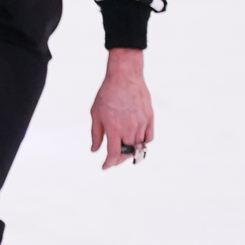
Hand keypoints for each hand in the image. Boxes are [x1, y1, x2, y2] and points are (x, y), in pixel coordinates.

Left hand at [90, 48, 153, 168]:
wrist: (125, 78)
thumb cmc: (107, 95)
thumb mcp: (95, 114)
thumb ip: (96, 134)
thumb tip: (95, 150)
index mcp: (114, 128)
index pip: (114, 154)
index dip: (109, 163)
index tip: (105, 167)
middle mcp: (129, 128)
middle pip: (127, 152)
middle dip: (119, 159)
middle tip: (113, 160)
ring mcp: (141, 124)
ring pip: (139, 146)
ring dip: (132, 152)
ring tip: (124, 152)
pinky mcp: (150, 118)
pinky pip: (149, 137)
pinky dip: (143, 143)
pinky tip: (136, 142)